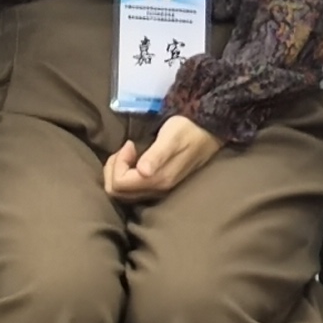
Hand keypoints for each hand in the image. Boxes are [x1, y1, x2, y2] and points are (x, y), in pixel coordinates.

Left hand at [103, 115, 220, 202]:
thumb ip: (157, 155)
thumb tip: (143, 172)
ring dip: (119, 172)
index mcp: (158, 180)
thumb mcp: (171, 137)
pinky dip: (126, 174)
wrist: (209, 131)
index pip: (119, 184)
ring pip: (124, 192)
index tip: (129, 145)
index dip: (117, 164)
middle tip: (126, 149)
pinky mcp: (160, 185)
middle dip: (114, 170)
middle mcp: (157, 190)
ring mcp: (159, 190)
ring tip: (129, 152)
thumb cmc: (187, 129)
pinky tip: (135, 158)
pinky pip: (133, 189)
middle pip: (118, 193)